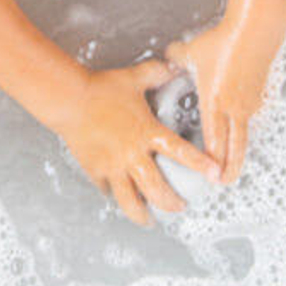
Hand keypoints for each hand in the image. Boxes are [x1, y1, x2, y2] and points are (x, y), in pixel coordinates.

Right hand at [54, 59, 221, 226]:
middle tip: (180, 206)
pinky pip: (107, 190)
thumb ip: (156, 73)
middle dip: (172, 203)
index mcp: (147, 132)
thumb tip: (173, 66)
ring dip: (143, 214)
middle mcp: (133, 154)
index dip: (200, 165)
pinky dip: (113, 195)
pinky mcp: (96, 170)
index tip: (215, 175)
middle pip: (158, 190)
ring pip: (131, 201)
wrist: (70, 99)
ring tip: (149, 220)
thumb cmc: (101, 89)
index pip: (181, 152)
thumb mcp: (134, 78)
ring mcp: (114, 166)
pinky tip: (117, 196)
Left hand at [164, 24, 268, 183]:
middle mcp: (233, 107)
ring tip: (233, 167)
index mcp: (214, 101)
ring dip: (238, 153)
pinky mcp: (259, 95)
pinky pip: (251, 120)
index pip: (212, 140)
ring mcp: (249, 103)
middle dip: (228, 169)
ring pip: (243, 137)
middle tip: (224, 183)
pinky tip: (241, 134)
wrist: (254, 30)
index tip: (208, 176)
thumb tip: (168, 60)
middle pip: (232, 148)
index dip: (210, 162)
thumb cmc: (224, 41)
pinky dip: (245, 132)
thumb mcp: (191, 51)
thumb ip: (176, 58)